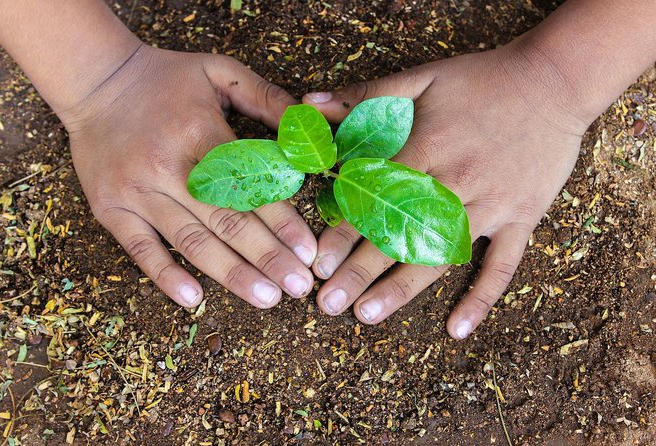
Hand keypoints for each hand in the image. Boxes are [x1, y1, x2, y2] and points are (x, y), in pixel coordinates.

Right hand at [60, 45, 315, 308]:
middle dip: (267, 257)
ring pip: (191, 241)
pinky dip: (166, 275)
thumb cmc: (165, 79)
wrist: (95, 80)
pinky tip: (193, 299)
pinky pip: (140, 248)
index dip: (282, 222)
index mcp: (201, 133)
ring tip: (266, 298)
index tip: (308, 252)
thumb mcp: (219, 72)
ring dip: (231, 274)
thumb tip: (307, 128)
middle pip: (226, 221)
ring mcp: (137, 192)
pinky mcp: (111, 209)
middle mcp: (169, 167)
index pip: (249, 186)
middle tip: (298, 286)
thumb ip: (265, 97)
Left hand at [303, 44, 588, 337]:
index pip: (376, 199)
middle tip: (327, 304)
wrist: (555, 81)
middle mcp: (456, 184)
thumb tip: (309, 104)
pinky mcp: (521, 218)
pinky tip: (456, 329)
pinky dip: (482, 298)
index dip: (344, 232)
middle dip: (360, 272)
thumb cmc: (483, 79)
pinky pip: (503, 265)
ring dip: (402, 289)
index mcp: (428, 150)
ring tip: (366, 315)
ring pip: (441, 257)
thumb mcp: (422, 77)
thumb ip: (366, 94)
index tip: (317, 263)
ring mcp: (492, 206)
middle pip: (401, 236)